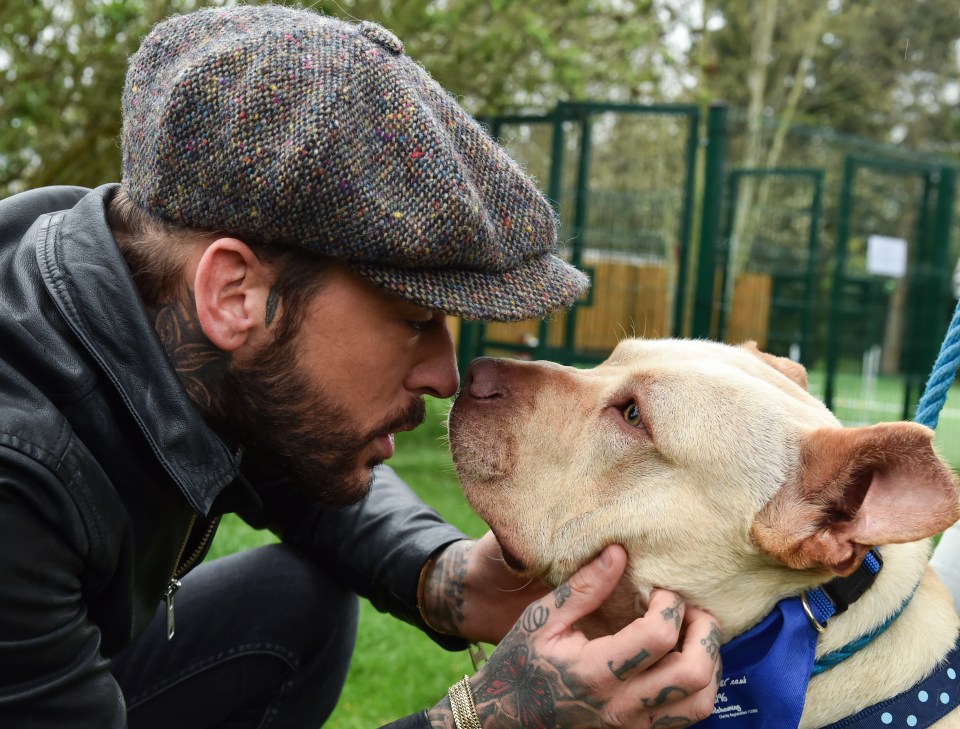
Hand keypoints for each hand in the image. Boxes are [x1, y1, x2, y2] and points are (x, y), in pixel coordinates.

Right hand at [428, 545, 720, 727]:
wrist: (505, 718)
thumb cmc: (521, 663)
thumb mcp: (541, 619)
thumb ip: (582, 588)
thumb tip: (617, 551)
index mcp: (595, 672)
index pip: (658, 636)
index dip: (670, 605)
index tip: (660, 591)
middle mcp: (621, 706)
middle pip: (693, 674)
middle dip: (704, 634)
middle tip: (693, 611)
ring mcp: (632, 727)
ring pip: (700, 703)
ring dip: (709, 665)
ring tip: (693, 637)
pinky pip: (688, 717)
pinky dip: (697, 688)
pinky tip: (680, 662)